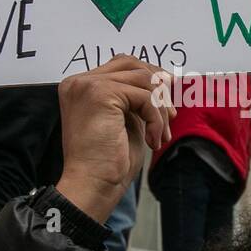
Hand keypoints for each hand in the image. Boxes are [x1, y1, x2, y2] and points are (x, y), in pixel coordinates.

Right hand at [55, 56, 173, 222]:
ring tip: (161, 135)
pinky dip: (157, 118)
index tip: (168, 104)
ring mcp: (87, 86)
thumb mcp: (124, 121)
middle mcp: (79, 82)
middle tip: (172, 114)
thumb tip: (164, 82)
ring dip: (161, 108)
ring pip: (143, 80)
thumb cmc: (107, 163)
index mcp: (80, 87)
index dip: (150, 79)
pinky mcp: (100, 93)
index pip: (122, 65)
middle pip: (132, 64)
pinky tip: (153, 141)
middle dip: (158, 86)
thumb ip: (133, 99)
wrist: (93, 186)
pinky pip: (145, 96)